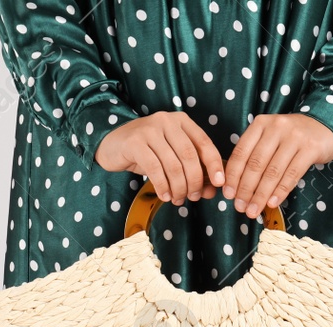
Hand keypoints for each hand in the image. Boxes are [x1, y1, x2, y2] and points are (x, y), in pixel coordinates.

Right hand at [95, 112, 224, 204]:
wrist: (112, 144)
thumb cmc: (147, 152)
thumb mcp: (171, 157)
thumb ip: (192, 170)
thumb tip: (212, 191)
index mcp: (181, 121)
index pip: (204, 143)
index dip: (214, 165)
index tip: (220, 184)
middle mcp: (167, 121)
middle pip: (189, 156)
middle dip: (195, 181)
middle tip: (193, 197)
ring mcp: (149, 130)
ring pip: (173, 165)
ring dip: (179, 187)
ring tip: (178, 198)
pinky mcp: (135, 142)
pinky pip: (155, 169)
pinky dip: (162, 186)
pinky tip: (164, 195)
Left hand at [222, 114, 332, 217]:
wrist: (324, 126)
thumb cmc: (292, 137)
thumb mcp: (270, 137)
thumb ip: (255, 154)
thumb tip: (237, 185)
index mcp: (261, 124)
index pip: (241, 152)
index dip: (233, 176)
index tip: (228, 194)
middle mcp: (276, 128)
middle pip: (256, 163)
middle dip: (246, 189)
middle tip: (240, 207)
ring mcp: (294, 137)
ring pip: (273, 171)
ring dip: (261, 195)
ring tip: (253, 210)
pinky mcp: (310, 149)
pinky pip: (292, 174)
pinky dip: (280, 191)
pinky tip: (272, 203)